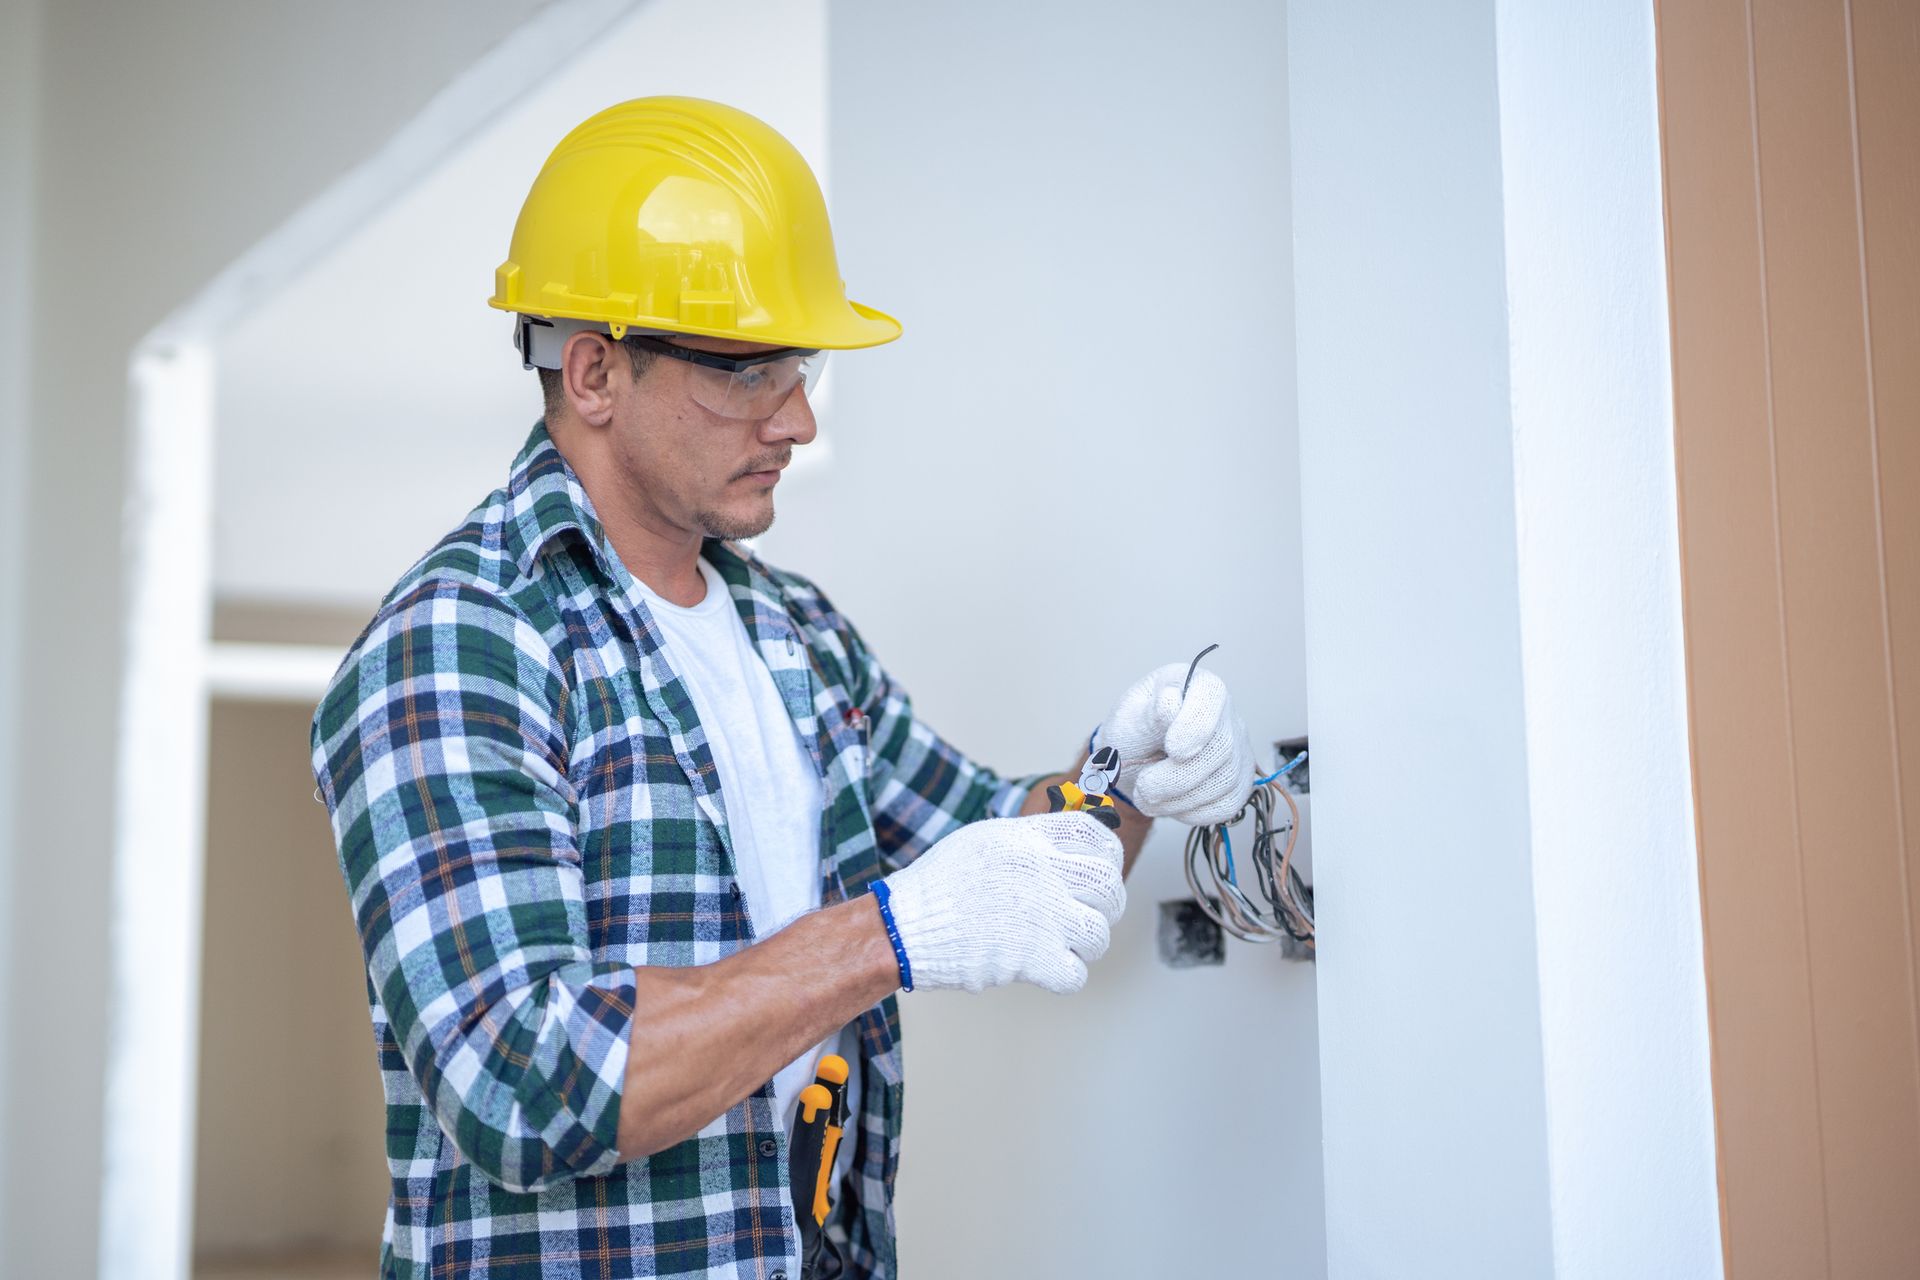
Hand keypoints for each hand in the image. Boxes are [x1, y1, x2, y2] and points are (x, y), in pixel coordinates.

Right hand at [882, 813, 1125, 993]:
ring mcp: (1042, 917)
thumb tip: (1066, 849)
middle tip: (1091, 913)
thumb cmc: (941, 883)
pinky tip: (1048, 967)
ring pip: (1099, 933)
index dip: (1108, 854)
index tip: (1104, 867)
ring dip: (1087, 943)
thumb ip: (1029, 839)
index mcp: (1029, 840)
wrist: (907, 926)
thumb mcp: (985, 839)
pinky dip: (1066, 975)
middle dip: (1108, 904)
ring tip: (1065, 943)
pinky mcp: (1033, 959)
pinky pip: (1077, 974)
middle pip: (1109, 886)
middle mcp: (1042, 873)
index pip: (1096, 836)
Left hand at [1097, 662, 1254, 825]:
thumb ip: (1150, 713)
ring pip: (1225, 780)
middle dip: (1178, 776)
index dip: (1195, 725)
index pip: (1211, 695)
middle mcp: (1225, 714)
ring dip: (1180, 799)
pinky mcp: (1239, 781)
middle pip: (1220, 747)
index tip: (1172, 750)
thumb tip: (1171, 704)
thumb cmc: (1132, 734)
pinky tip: (1170, 804)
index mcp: (1196, 685)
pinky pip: (1228, 804)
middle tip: (1144, 787)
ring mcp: (1238, 748)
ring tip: (1148, 797)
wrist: (1134, 766)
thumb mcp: (1128, 718)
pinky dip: (1194, 812)